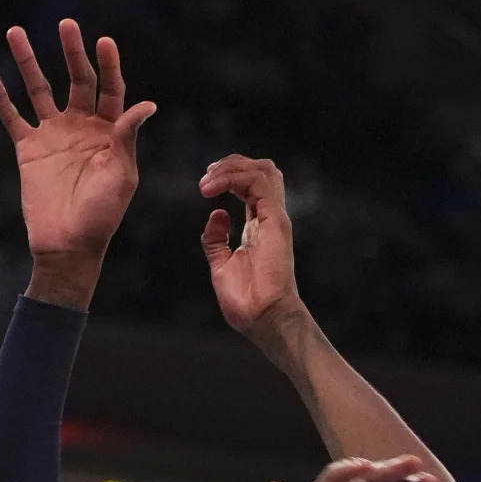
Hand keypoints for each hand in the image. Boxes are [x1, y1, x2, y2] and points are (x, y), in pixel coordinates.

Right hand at [0, 20, 157, 308]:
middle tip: (67, 25)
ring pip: (39, 89)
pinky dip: (0, 97)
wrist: (68, 245)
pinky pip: (12, 117)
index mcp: (110, 131)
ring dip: (28, 61)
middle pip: (76, 79)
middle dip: (72, 52)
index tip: (103, 42)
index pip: (110, 88)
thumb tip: (145, 104)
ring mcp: (53, 135)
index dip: (108, 65)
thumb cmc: (103, 215)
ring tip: (15, 32)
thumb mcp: (121, 175)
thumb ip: (126, 137)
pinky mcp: (28, 149)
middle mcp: (81, 125)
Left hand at [198, 154, 301, 336]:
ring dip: (231, 168)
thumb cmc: (246, 299)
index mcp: (258, 225)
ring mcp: (274, 217)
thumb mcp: (221, 264)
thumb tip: (217, 213)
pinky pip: (259, 183)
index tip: (204, 184)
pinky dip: (234, 178)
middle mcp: (268, 217)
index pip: (251, 185)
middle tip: (205, 177)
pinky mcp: (275, 221)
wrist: (262, 317)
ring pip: (263, 170)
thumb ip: (216, 239)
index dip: (228, 175)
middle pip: (260, 170)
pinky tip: (213, 189)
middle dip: (231, 164)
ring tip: (207, 182)